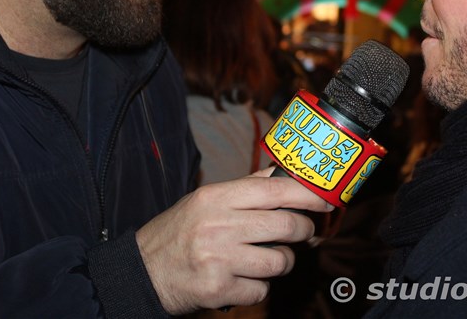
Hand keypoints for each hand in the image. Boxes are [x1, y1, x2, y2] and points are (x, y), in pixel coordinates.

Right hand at [136, 168, 333, 313]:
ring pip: (280, 260)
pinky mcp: (218, 290)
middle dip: (303, 231)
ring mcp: (219, 259)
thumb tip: (281, 176)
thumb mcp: (204, 201)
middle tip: (303, 233)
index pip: (274, 190)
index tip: (325, 201)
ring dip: (282, 262)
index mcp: (216, 197)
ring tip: (265, 259)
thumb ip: (244, 189)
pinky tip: (242, 279)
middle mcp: (218, 225)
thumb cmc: (178, 233)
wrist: (141, 271)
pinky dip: (259, 287)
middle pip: (285, 225)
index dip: (307, 195)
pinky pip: (262, 290)